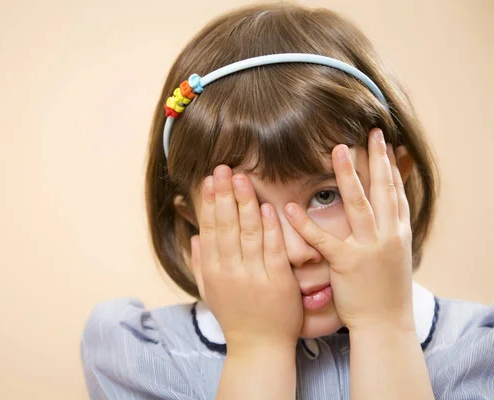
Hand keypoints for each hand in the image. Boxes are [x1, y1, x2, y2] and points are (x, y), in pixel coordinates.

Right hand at [190, 165, 302, 354]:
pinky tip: (266, 206)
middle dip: (224, 194)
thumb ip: (200, 264)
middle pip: (226, 226)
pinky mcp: (277, 281)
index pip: (210, 229)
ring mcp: (253, 276)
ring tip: (241, 178)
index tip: (209, 180)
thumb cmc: (235, 319)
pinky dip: (270, 227)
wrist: (259, 349)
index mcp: (213, 271)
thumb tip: (195, 237)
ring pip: (248, 232)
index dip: (209, 203)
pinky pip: (273, 249)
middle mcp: (230, 271)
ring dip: (244, 203)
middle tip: (222, 169)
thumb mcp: (210, 292)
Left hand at [284, 128, 414, 332]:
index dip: (390, 165)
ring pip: (359, 205)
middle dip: (376, 159)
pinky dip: (306, 223)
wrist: (387, 324)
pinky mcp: (348, 264)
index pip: (395, 192)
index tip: (384, 140)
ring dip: (348, 176)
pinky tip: (291, 206)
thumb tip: (382, 209)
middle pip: (382, 190)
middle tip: (369, 132)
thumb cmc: (386, 290)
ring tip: (338, 151)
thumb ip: (388, 229)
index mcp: (399, 233)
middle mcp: (389, 236)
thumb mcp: (395, 255)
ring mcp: (370, 249)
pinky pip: (324, 240)